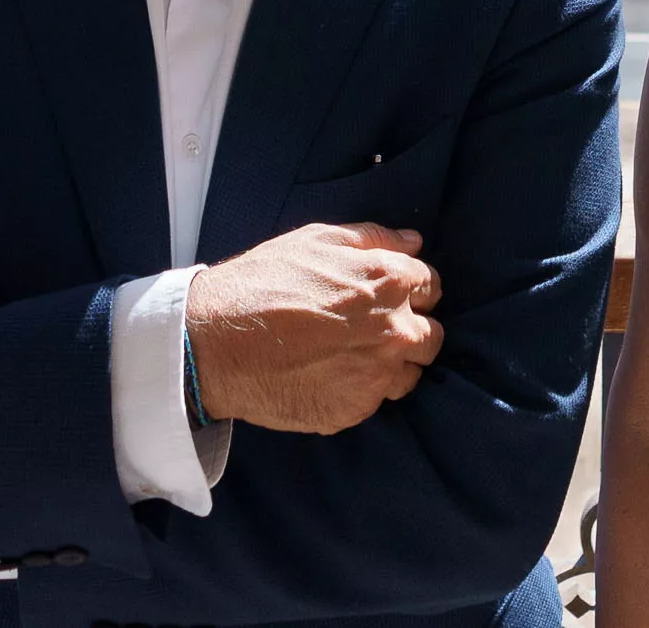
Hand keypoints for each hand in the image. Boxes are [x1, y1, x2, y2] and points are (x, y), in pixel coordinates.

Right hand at [183, 222, 443, 434]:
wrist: (216, 343)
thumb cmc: (262, 282)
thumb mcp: (315, 239)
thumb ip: (373, 239)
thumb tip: (413, 244)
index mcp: (389, 281)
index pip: (431, 286)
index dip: (411, 289)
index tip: (390, 296)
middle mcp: (393, 330)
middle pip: (432, 337)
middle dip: (412, 330)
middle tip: (374, 330)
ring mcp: (376, 375)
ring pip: (410, 375)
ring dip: (392, 366)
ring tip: (352, 357)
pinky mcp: (354, 410)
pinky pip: (374, 402)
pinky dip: (359, 390)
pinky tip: (329, 376)